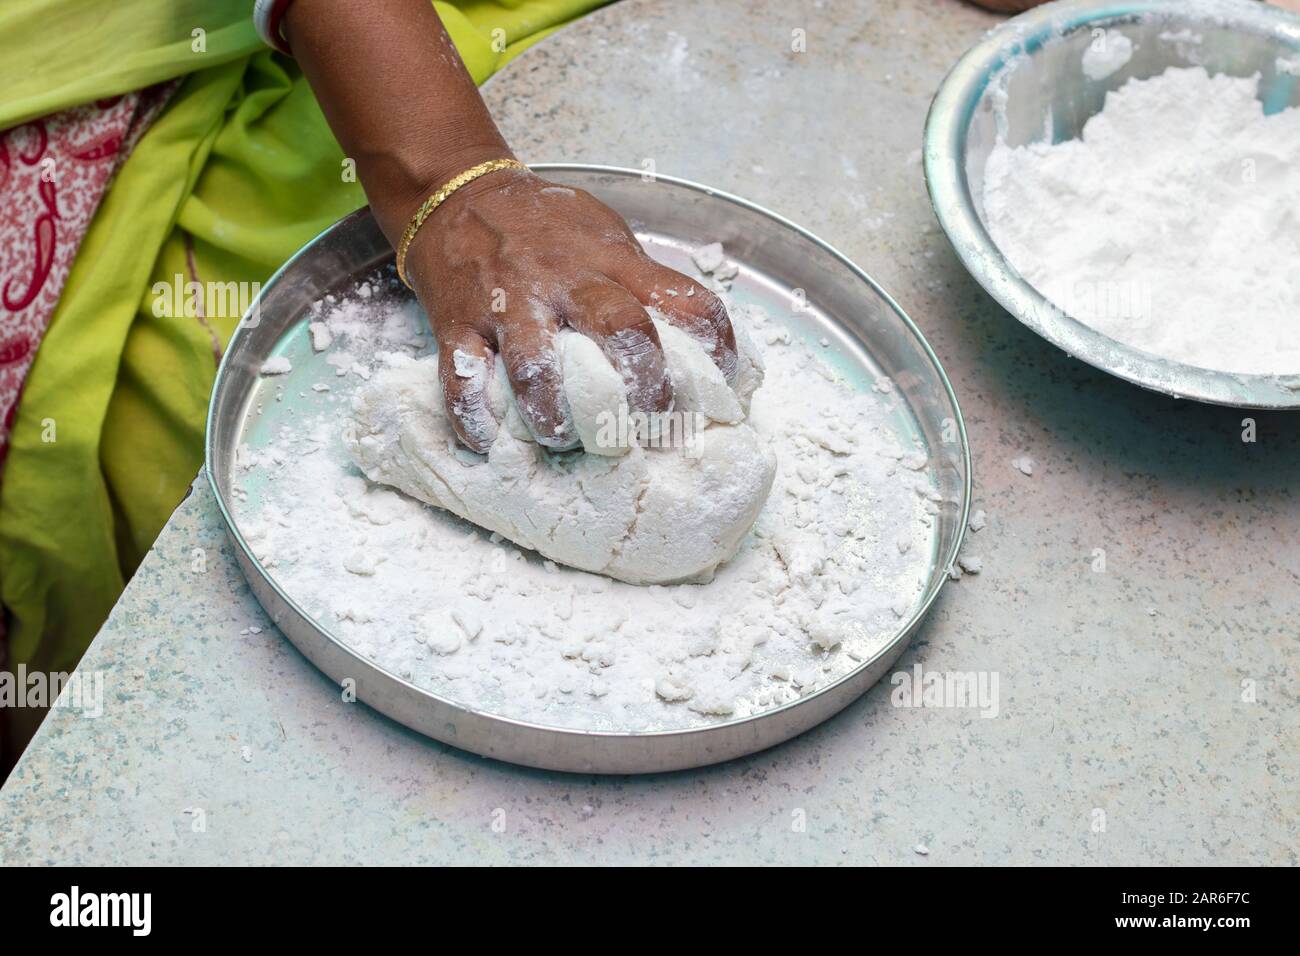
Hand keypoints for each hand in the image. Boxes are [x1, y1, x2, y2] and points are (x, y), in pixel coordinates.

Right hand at [403, 166, 737, 452]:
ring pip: (536, 365)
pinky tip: (490, 440)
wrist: (459, 196)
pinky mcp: (460, 322)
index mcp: (613, 261)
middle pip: (621, 330)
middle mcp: (566, 279)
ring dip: (553, 414)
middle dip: (642, 386)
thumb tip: (696, 348)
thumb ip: (643, 284)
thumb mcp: (605, 238)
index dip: (714, 348)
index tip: (720, 387)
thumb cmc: (545, 228)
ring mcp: (509, 302)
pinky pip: (462, 376)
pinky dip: (475, 416)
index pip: (683, 300)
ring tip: (563, 440)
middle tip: (647, 425)